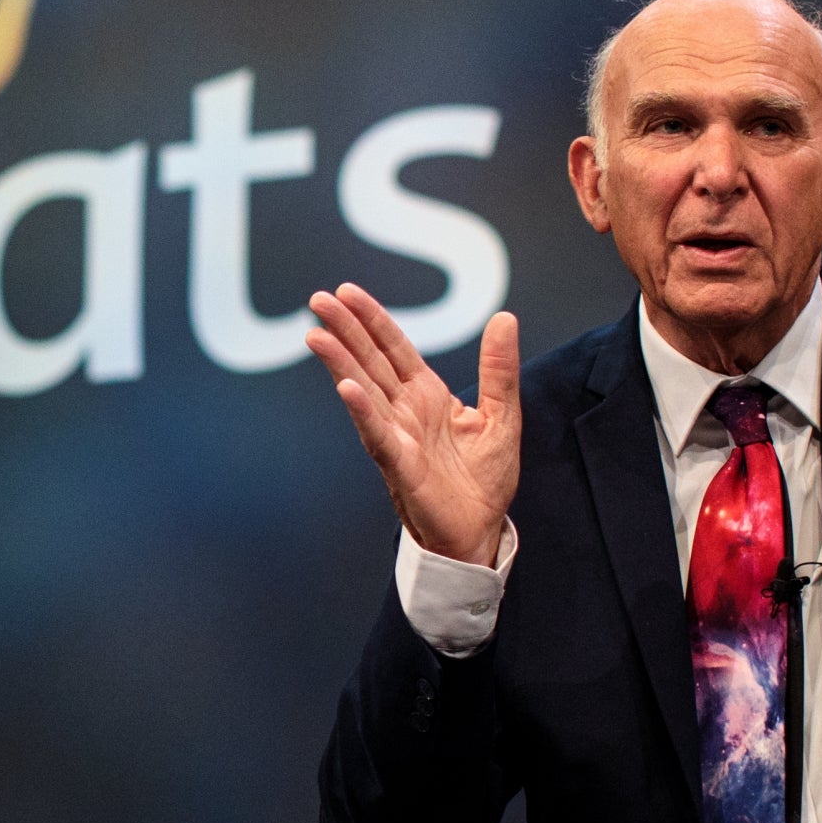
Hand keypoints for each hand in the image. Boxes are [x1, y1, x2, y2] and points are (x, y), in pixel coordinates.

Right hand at [305, 284, 520, 565]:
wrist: (480, 531)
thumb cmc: (484, 480)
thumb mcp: (503, 416)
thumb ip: (499, 369)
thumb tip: (504, 318)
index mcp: (426, 394)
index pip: (393, 347)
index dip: (372, 319)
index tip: (347, 292)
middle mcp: (404, 410)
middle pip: (370, 361)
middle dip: (345, 330)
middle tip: (318, 300)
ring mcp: (397, 436)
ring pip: (363, 392)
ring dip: (340, 363)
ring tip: (316, 335)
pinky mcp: (400, 465)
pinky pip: (378, 434)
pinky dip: (362, 411)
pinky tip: (347, 389)